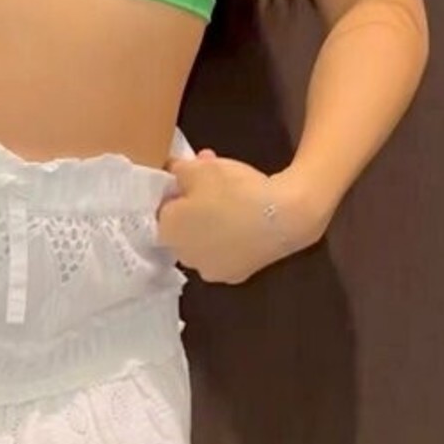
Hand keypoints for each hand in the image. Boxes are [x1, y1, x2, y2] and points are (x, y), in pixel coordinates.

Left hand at [154, 149, 306, 284]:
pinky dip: (231, 235)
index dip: (175, 190)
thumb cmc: (233, 190)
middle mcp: (183, 257)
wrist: (284, 216)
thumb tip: (173, 170)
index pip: (159, 209)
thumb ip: (178, 169)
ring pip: (204, 239)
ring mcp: (211, 270)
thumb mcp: (200, 168)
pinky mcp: (237, 275)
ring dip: (212, 219)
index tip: (191, 176)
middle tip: (213, 180)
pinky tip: (246, 218)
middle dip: (193, 203)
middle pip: (182, 226)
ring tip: (235, 195)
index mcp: (167, 232)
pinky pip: (226, 250)